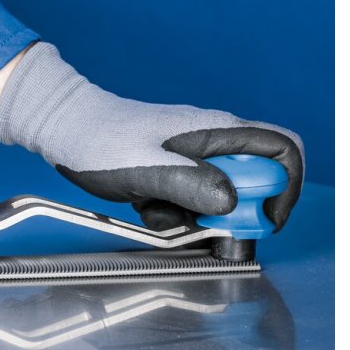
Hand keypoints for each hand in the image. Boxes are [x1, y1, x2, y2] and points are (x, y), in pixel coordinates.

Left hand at [0, 43, 303, 231]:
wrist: (64, 129)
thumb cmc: (100, 140)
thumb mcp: (147, 169)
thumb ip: (192, 186)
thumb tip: (232, 203)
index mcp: (216, 131)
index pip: (283, 150)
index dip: (285, 188)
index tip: (264, 219)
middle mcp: (211, 139)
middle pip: (253, 180)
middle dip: (231, 211)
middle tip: (198, 221)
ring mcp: (192, 154)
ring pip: (218, 196)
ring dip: (194, 214)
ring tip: (157, 206)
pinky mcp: (173, 168)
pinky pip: (189, 198)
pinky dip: (172, 209)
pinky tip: (144, 202)